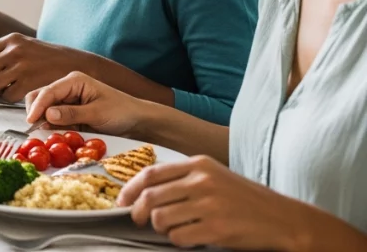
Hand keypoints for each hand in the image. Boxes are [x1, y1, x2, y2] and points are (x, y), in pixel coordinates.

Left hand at [0, 33, 103, 101]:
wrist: (75, 64)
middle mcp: (14, 52)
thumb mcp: (25, 44)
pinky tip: (18, 92)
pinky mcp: (28, 85)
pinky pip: (6, 96)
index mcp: (12, 40)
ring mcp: (21, 69)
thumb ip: (3, 50)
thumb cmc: (47, 56)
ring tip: (8, 86)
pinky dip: (9, 97)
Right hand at [24, 70, 148, 136]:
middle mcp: (67, 88)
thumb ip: (71, 114)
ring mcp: (67, 101)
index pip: (48, 91)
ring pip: (44, 109)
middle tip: (35, 129)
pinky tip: (54, 134)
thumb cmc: (122, 112)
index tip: (30, 121)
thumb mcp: (97, 113)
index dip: (37, 106)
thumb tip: (47, 114)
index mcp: (74, 81)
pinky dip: (51, 127)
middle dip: (35, 111)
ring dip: (42, 121)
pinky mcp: (68, 113)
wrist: (137, 121)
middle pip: (40, 96)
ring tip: (45, 134)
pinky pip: (53, 119)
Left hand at [120, 156, 311, 249]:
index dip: (130, 189)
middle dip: (138, 212)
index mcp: (199, 164)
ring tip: (175, 229)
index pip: (150, 174)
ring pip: (161, 219)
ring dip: (161, 228)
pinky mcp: (217, 228)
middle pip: (150, 197)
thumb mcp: (214, 177)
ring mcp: (210, 205)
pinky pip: (179, 237)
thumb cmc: (245, 200)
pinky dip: (179, 240)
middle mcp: (202, 181)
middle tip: (139, 220)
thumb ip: (183, 179)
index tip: (121, 201)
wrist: (284, 219)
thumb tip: (144, 191)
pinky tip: (191, 238)